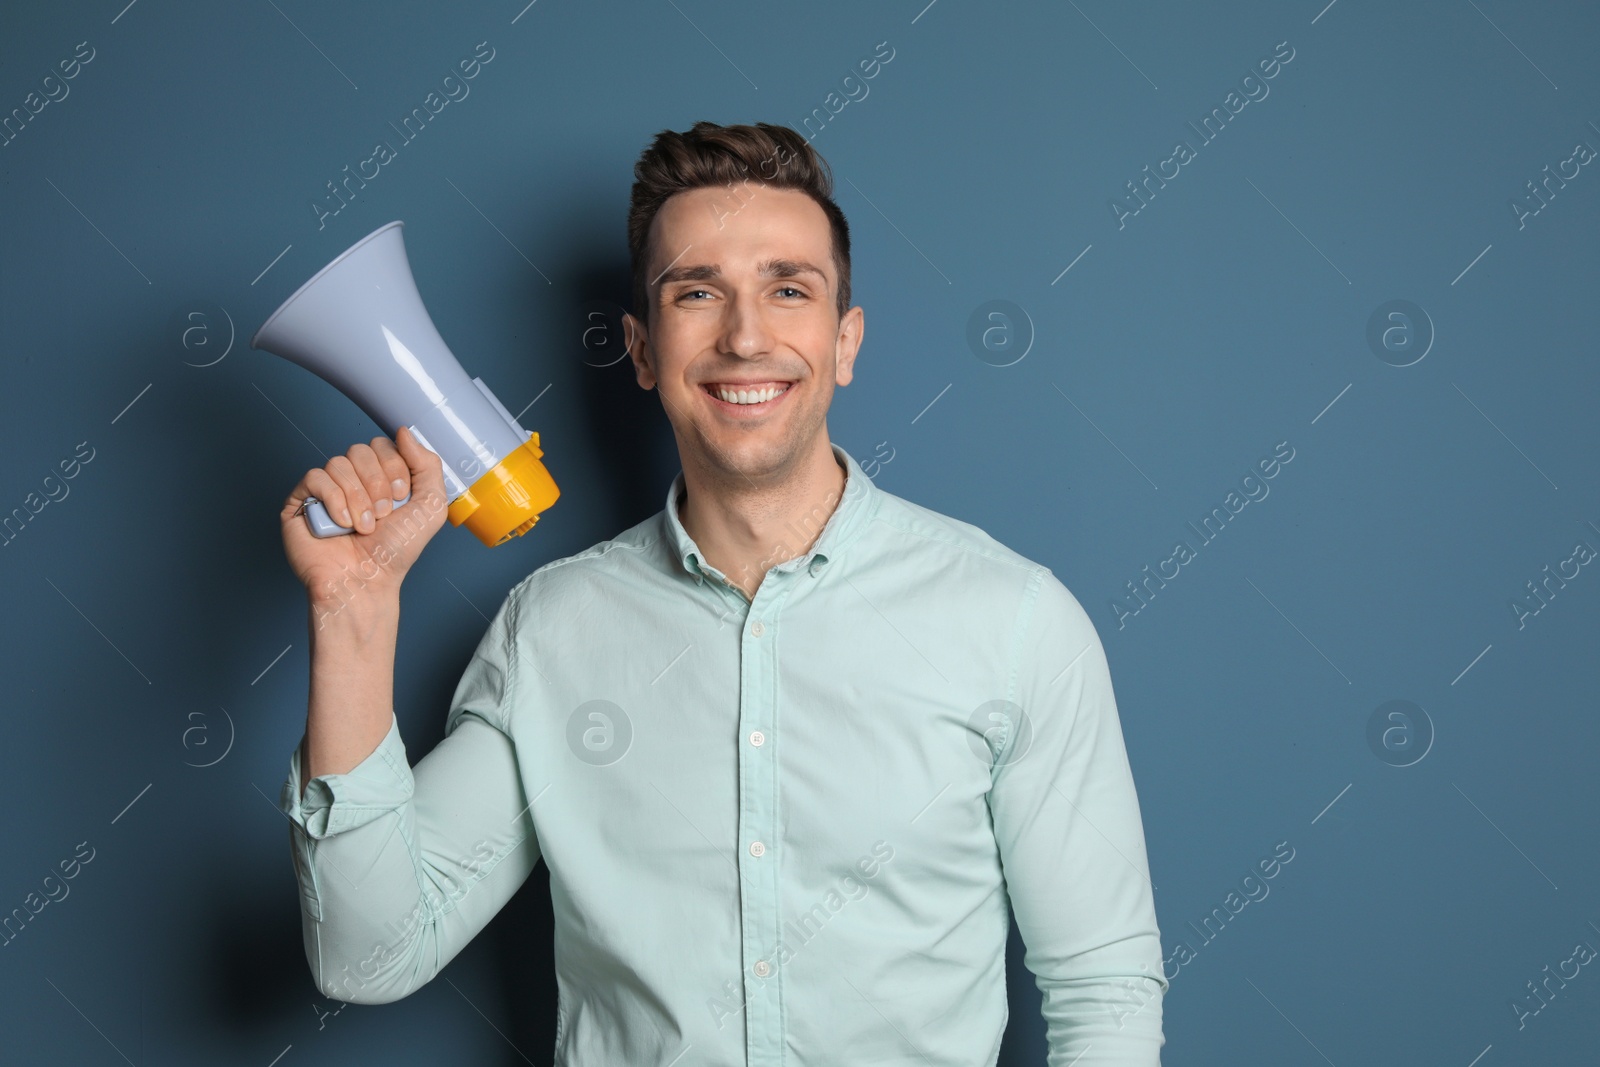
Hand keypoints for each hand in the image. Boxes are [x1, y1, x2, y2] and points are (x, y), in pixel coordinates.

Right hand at [281, 426, 449, 613]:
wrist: (366, 581)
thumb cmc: (395, 551)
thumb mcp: (430, 506)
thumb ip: (428, 464)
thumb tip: (404, 431)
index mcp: (381, 477)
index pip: (384, 445)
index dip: (396, 468)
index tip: (402, 497)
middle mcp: (352, 480)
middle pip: (361, 450)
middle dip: (378, 484)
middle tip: (384, 514)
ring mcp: (326, 489)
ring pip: (339, 463)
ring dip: (359, 498)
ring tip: (364, 526)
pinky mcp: (302, 501)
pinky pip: (315, 477)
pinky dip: (335, 500)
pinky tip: (342, 524)